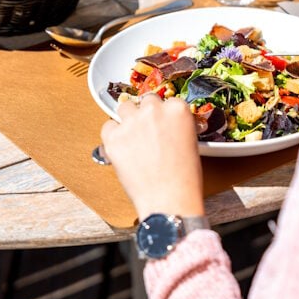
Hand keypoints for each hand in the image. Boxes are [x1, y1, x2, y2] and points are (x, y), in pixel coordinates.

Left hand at [101, 94, 204, 221]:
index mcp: (177, 109)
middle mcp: (154, 110)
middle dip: (146, 113)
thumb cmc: (184, 178)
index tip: (162, 124)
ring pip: (124, 107)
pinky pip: (108, 127)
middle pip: (146, 100)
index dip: (164, 114)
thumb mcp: (190, 143)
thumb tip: (163, 127)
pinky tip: (121, 147)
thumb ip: (176, 126)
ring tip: (132, 137)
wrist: (169, 199)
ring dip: (128, 119)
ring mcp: (132, 122)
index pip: (167, 101)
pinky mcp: (113, 137)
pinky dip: (112, 135)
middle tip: (147, 131)